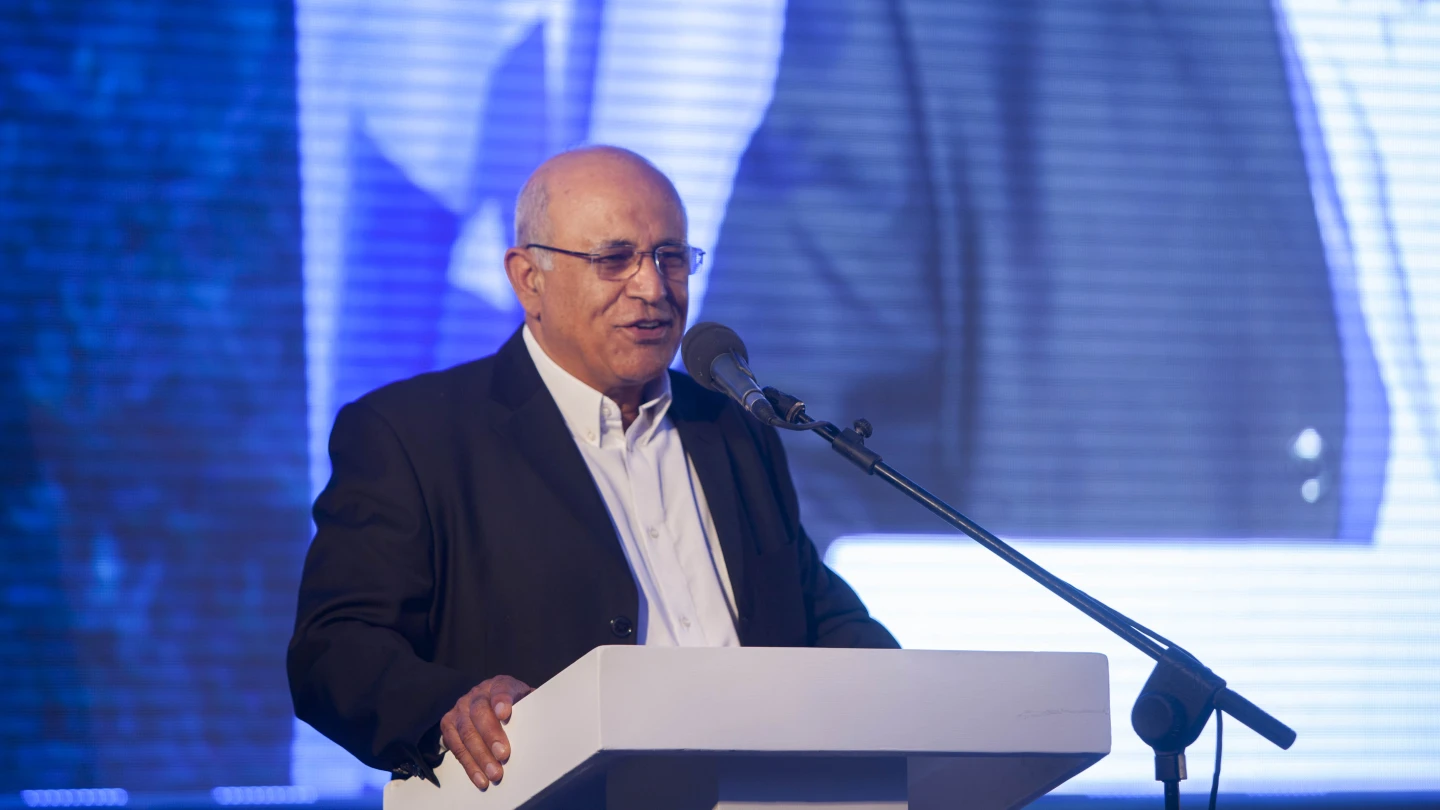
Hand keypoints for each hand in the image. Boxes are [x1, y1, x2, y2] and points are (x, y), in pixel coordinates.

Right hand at [439, 675, 533, 789]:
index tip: (504, 713)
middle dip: (491, 736)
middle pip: (479, 713)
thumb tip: (547, 725)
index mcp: (499, 684)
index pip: (501, 689)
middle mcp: (477, 693)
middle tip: (503, 755)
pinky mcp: (449, 724)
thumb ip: (532, 709)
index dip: (502, 700)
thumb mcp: (525, 702)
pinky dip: (469, 765)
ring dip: (480, 756)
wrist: (490, 705)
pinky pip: (456, 747)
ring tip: (494, 773)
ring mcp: (460, 708)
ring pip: (466, 732)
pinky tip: (480, 777)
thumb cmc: (514, 708)